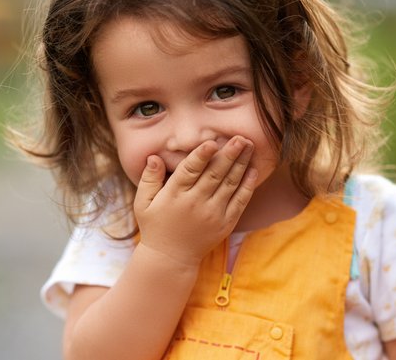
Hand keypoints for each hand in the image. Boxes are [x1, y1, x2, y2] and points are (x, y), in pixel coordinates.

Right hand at [132, 136, 257, 266]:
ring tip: (249, 146)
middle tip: (241, 137)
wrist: (171, 258)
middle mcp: (195, 203)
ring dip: (241, 164)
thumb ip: (149, 178)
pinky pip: (239, 201)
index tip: (212, 142)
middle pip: (215, 174)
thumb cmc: (155, 226)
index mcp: (174, 195)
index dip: (201, 156)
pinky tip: (252, 170)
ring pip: (230, 184)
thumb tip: (154, 157)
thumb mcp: (143, 203)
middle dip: (229, 154)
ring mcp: (213, 214)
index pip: (190, 170)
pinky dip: (247, 185)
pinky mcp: (225, 223)